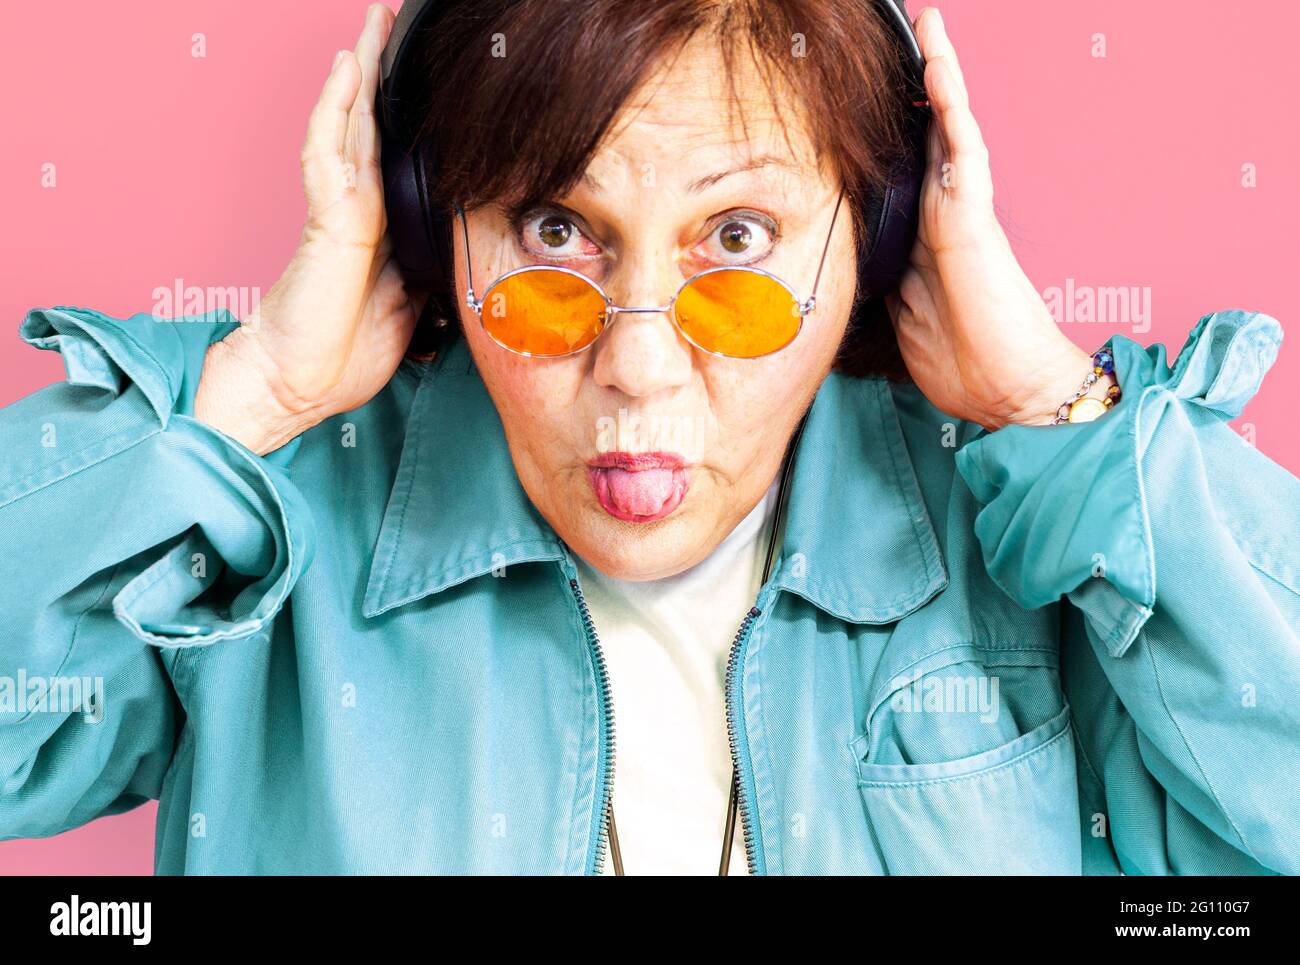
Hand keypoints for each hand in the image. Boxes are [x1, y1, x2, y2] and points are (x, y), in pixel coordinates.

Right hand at [195, 3, 423, 454]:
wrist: (295, 389)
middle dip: (380, 77)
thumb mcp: (407, 314)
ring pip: (350, 126)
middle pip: (369, 129)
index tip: (427, 89)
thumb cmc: (339, 359)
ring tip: (371, 26)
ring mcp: (339, 212)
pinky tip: (347, 71)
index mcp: (377, 232)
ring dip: (361, 75)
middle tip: (389, 24)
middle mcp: (357, 212)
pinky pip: (329, 152)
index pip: (394, 159)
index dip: (405, 120)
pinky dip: (335, 109)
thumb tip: (451, 255)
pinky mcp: (326, 221)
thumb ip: (423, 276)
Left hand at [884, 7, 1110, 429]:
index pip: (910, 174)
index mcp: (928, 240)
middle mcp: (947, 217)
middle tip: (915, 31)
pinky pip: (960, 148)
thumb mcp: (907, 323)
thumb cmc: (967, 364)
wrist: (1011, 392)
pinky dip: (949, 104)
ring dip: (938, 76)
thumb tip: (867, 275)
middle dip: (921, 88)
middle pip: (931, 137)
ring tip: (930, 25)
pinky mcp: (973, 218)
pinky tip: (938, 64)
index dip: (897, 136)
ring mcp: (963, 213)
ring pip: (947, 129)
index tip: (874, 104)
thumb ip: (891, 289)